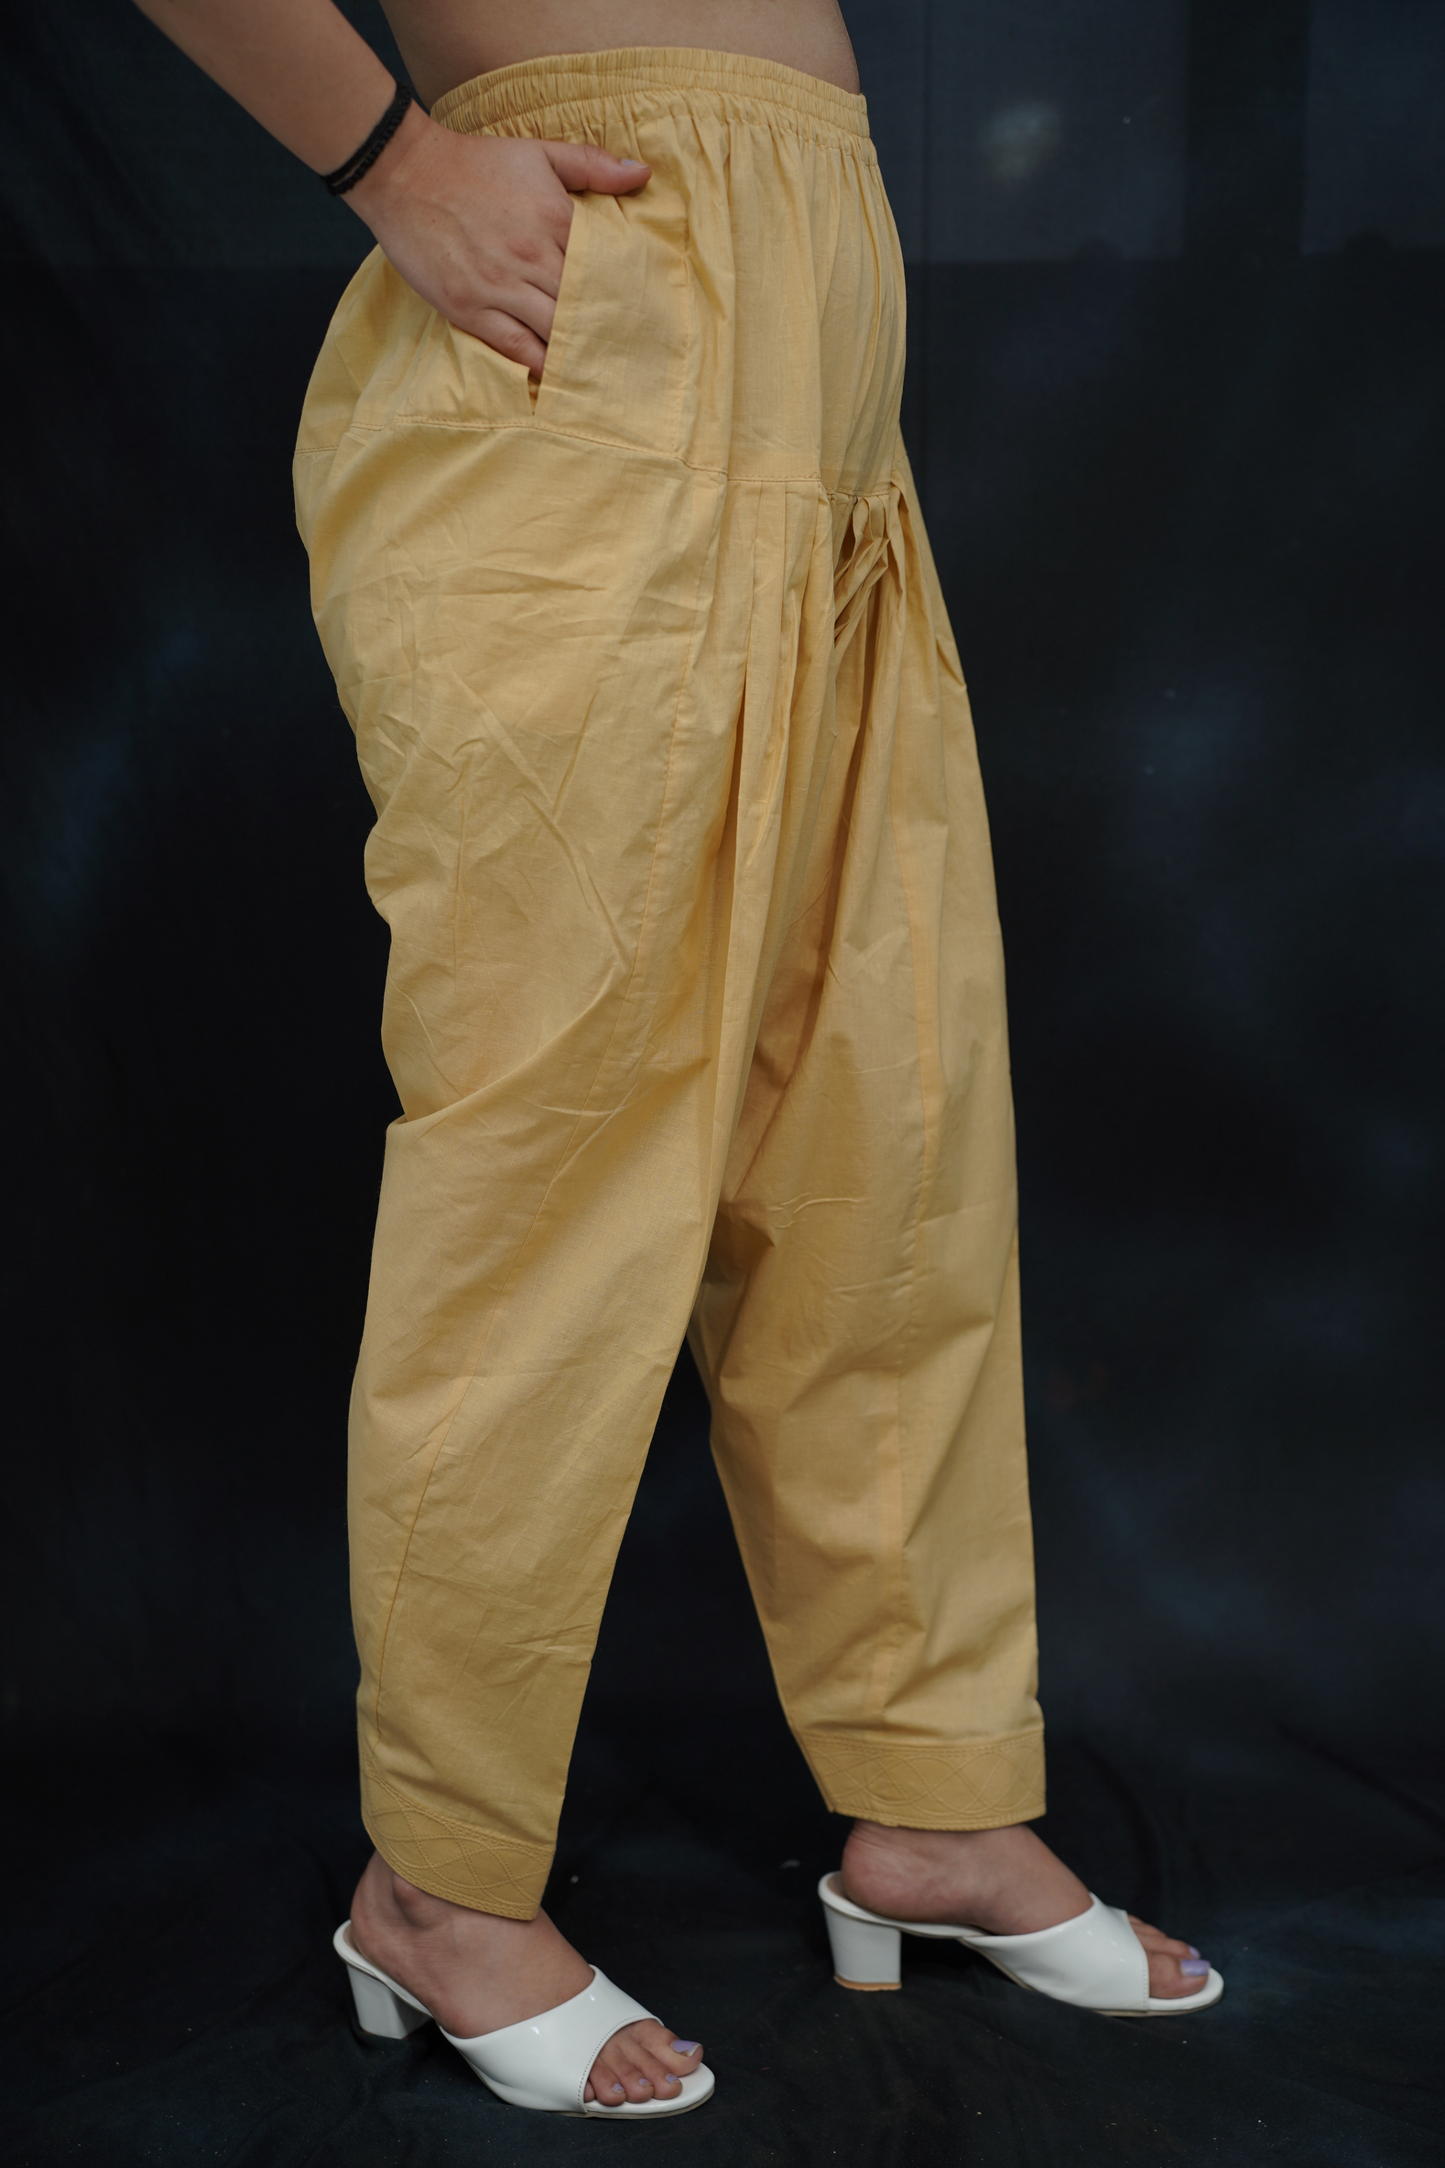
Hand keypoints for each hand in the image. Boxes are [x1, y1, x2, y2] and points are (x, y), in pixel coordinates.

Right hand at [348, 104, 650, 375]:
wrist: (403, 172)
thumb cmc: (474, 163)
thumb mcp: (538, 152)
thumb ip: (592, 165)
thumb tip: (641, 175)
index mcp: (556, 219)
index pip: (606, 268)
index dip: (624, 292)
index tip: (643, 311)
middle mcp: (533, 257)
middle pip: (586, 307)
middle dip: (607, 329)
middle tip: (630, 352)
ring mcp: (501, 287)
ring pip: (556, 333)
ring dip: (578, 353)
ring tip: (600, 372)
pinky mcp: (471, 309)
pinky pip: (516, 349)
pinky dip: (540, 367)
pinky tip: (557, 378)